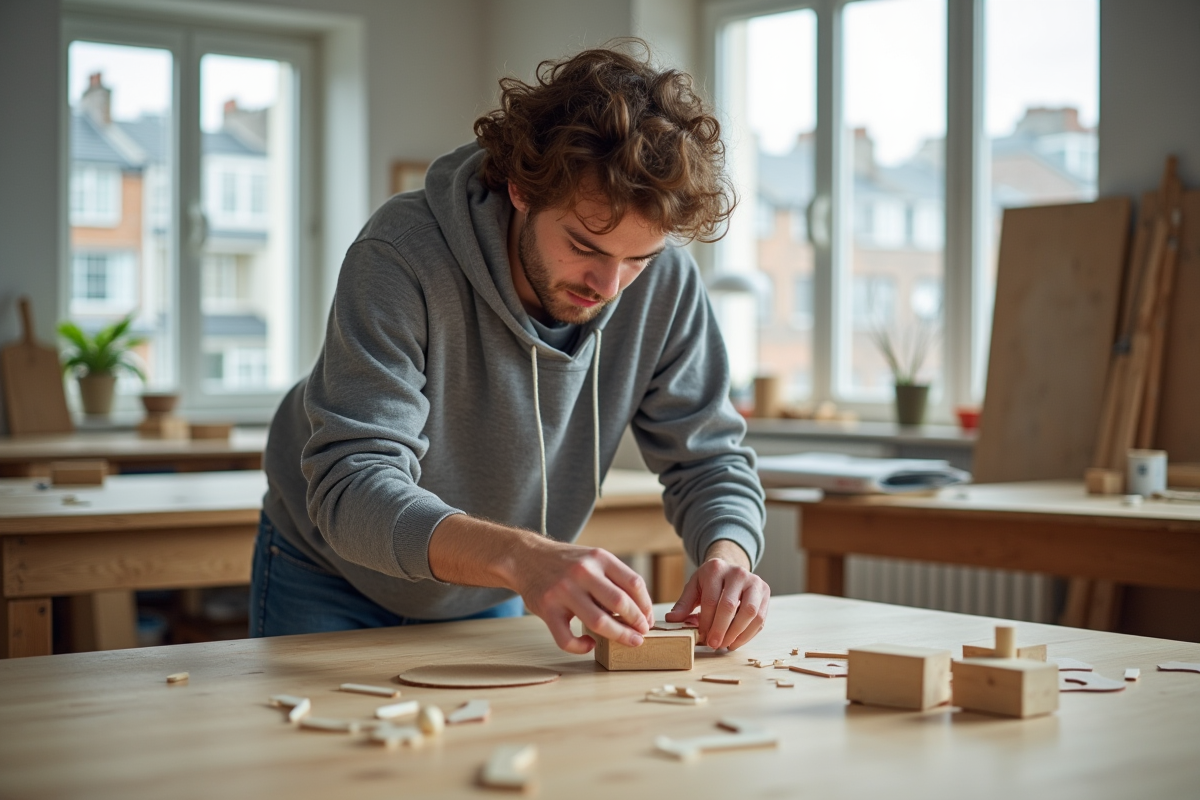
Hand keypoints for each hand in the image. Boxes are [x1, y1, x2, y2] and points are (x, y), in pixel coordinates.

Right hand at [513, 538, 653, 654]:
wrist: (526, 557)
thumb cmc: (566, 563)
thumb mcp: (592, 558)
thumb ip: (613, 578)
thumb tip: (640, 610)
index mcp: (599, 558)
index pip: (634, 583)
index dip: (646, 605)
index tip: (648, 619)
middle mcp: (583, 572)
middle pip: (620, 603)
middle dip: (637, 623)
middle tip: (642, 634)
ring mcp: (563, 590)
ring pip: (598, 621)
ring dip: (619, 636)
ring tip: (629, 642)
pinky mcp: (547, 608)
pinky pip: (567, 638)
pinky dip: (581, 647)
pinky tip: (590, 644)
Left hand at [664, 540, 768, 649]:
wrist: (731, 569)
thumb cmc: (710, 581)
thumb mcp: (694, 587)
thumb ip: (684, 604)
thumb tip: (672, 620)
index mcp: (716, 569)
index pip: (711, 600)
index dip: (706, 622)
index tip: (702, 637)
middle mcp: (738, 572)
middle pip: (730, 606)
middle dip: (721, 629)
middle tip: (713, 644)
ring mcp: (755, 582)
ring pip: (750, 613)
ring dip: (737, 634)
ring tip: (726, 645)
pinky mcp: (765, 592)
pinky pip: (760, 618)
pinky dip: (748, 634)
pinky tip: (736, 641)